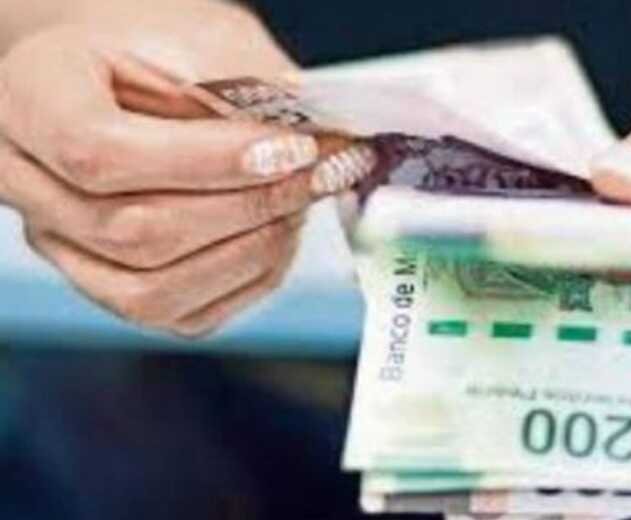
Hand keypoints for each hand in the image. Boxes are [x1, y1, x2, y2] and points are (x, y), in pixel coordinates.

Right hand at [0, 7, 322, 336]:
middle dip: (246, 209)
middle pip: (133, 231)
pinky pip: (182, 315)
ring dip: (250, 250)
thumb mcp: (197, 39)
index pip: (101, 153)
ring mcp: (64, 247)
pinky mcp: (112, 290)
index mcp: (30, 101)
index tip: (287, 149)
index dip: (206, 161)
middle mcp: (26, 184)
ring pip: (153, 291)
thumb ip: (241, 89)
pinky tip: (277, 234)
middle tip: (313, 176)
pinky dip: (247, 280)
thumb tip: (314, 140)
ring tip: (298, 203)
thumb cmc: (160, 50)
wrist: (131, 79)